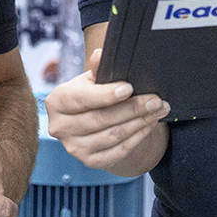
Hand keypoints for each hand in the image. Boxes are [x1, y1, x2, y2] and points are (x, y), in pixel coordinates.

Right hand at [44, 49, 168, 169]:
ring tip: (159, 109)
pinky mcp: (89, 161)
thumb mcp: (91, 78)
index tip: (130, 88)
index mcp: (56, 101)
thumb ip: (97, 68)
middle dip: (132, 109)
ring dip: (140, 122)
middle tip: (156, 100)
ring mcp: (74, 148)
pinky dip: (138, 137)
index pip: (82, 98)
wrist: (93, 119)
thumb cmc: (92, 93)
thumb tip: (100, 54)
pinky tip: (150, 124)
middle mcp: (60, 127)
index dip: (106, 94)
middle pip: (101, 119)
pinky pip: (118, 151)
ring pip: (113, 136)